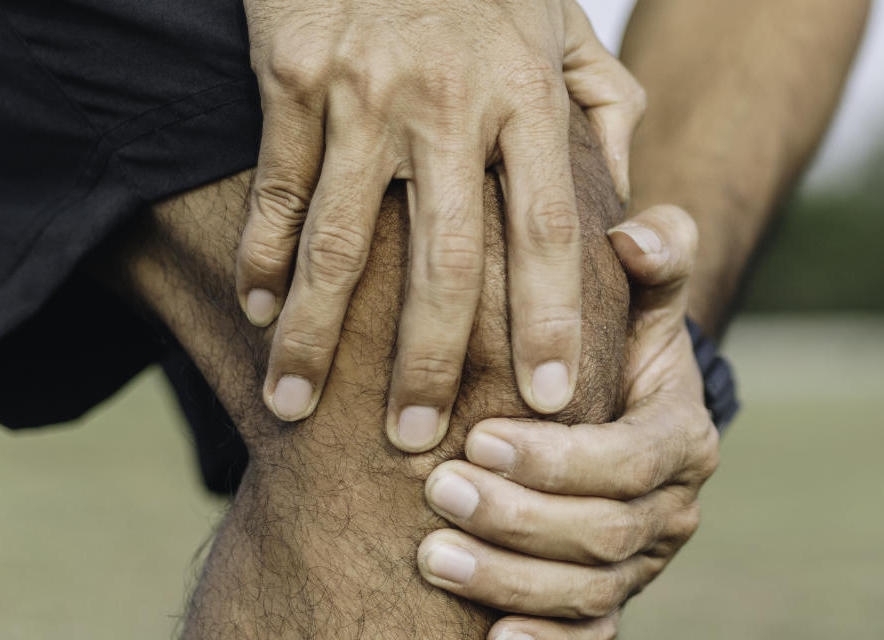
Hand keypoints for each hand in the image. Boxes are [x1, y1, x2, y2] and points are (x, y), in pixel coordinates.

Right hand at [234, 0, 646, 449]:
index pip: (550, 232)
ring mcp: (365, 90)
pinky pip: (275, 187)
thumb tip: (629, 209)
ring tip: (295, 406)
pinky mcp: (292, 73)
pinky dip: (259, 256)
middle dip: (429, 360)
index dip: (547, 322)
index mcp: (530, 96)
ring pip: (337, 239)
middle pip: (444, 259)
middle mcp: (451, 101)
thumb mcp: (563, 24)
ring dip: (314, 333)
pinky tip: (254, 312)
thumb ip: (604, 112)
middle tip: (415, 440)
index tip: (546, 398)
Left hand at [417, 205, 718, 638]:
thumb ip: (653, 256)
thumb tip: (636, 234)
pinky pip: (587, 638)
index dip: (559, 459)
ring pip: (587, 592)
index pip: (632, 461)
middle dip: (518, 519)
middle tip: (438, 492)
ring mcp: (642, 565)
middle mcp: (672, 509)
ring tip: (430, 557)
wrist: (605, 411)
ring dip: (508, 581)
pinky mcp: (608, 603)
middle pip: (606, 535)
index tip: (480, 437)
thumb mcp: (638, 297)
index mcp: (683, 437)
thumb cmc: (610, 342)